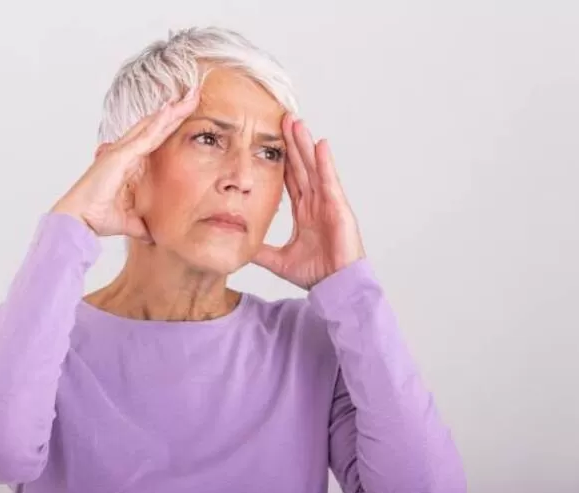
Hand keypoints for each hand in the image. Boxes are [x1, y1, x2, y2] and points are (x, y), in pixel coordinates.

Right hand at [51, 90, 199, 241]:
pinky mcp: (120, 155)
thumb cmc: (96, 218)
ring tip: (189, 96)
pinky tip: (171, 110)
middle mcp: (125, 153)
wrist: (78, 220)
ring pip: (151, 126)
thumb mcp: (130, 222)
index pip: (154, 140)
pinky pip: (144, 136)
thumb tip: (154, 235)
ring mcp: (122, 152)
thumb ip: (142, 224)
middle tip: (193, 95)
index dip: (170, 126)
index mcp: (129, 164)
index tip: (186, 113)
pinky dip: (158, 123)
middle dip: (174, 111)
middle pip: (154, 126)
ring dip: (171, 111)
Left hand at [252, 114, 365, 289]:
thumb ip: (261, 252)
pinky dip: (325, 163)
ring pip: (314, 168)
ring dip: (305, 145)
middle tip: (283, 119)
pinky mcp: (339, 208)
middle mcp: (317, 204)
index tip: (270, 141)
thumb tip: (239, 247)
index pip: (291, 180)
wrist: (336, 287)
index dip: (282, 160)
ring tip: (296, 123)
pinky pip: (330, 181)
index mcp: (305, 212)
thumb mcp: (279, 261)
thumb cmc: (317, 274)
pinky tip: (320, 144)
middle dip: (292, 144)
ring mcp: (329, 204)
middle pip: (302, 167)